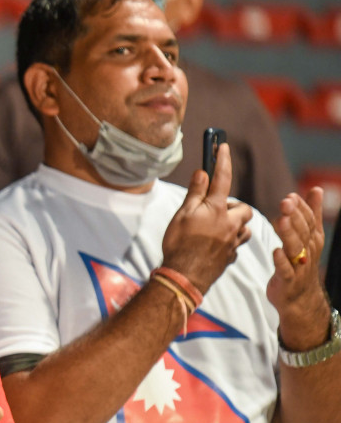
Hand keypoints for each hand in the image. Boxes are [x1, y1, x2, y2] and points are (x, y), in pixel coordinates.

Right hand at [161, 143, 251, 293]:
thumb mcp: (182, 214)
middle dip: (233, 207)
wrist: (185, 276)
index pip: (222, 178)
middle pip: (242, 208)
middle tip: (214, 210)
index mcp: (216, 210)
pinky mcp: (231, 256)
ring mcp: (233, 241)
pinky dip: (230, 241)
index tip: (223, 146)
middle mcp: (229, 223)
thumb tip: (202, 172)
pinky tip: (216, 245)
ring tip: (217, 228)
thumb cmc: (179, 244)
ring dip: (234, 224)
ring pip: (243, 227)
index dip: (222, 160)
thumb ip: (195, 193)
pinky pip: (236, 244)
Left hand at [268, 187, 331, 349]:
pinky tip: (276, 251)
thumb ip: (311, 213)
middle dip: (295, 216)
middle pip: (302, 231)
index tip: (291, 196)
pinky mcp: (287, 281)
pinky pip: (285, 270)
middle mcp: (308, 251)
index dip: (301, 208)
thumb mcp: (308, 237)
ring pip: (294, 248)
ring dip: (288, 233)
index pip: (309, 220)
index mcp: (312, 239)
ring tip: (280, 220)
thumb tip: (316, 188)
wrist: (299, 297)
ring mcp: (298, 266)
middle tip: (286, 202)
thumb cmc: (300, 262)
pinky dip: (281, 261)